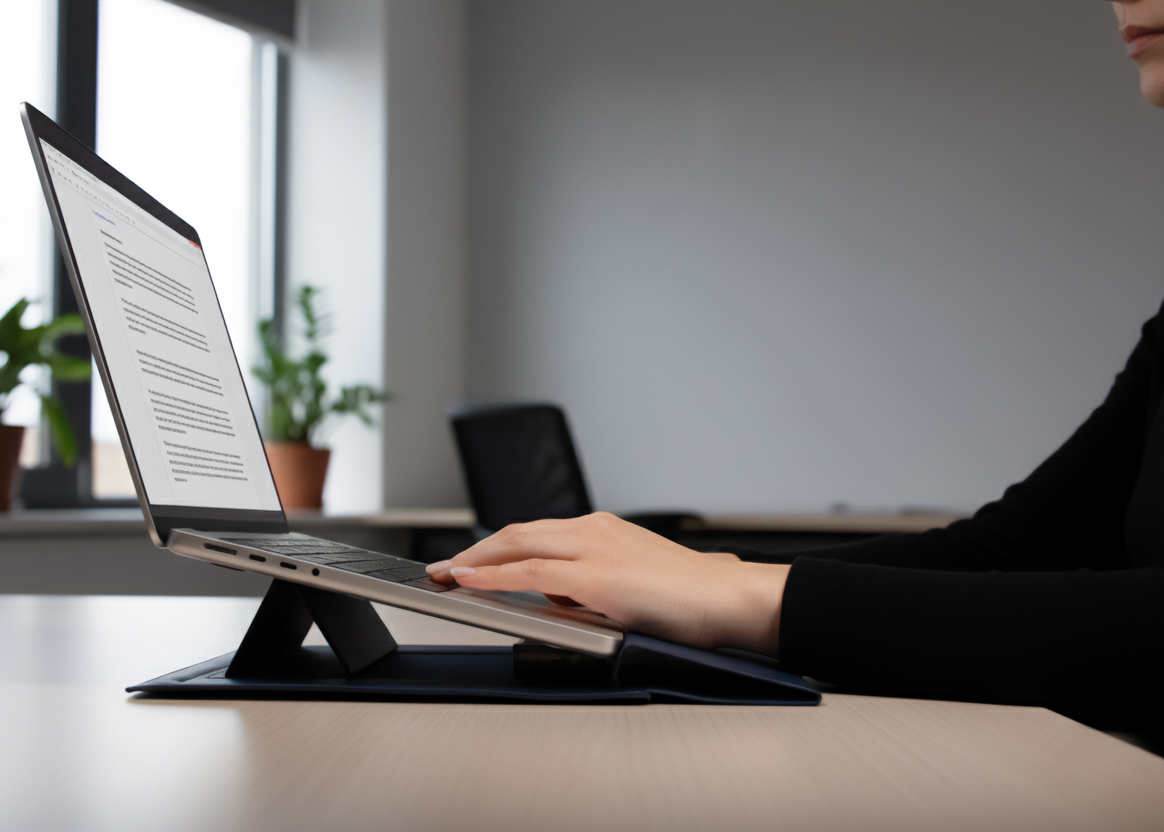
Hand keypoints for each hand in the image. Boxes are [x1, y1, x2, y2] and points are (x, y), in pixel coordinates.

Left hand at [426, 512, 789, 655]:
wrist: (725, 600)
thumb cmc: (688, 599)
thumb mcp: (626, 586)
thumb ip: (587, 587)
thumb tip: (553, 599)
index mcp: (602, 530)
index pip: (535, 533)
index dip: (495, 546)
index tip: (469, 559)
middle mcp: (594, 529)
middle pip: (517, 532)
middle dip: (474, 549)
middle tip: (443, 566)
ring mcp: (594, 547)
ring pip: (517, 544)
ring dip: (475, 559)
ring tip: (446, 574)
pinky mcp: (596, 573)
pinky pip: (530, 571)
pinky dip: (493, 575)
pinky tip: (469, 580)